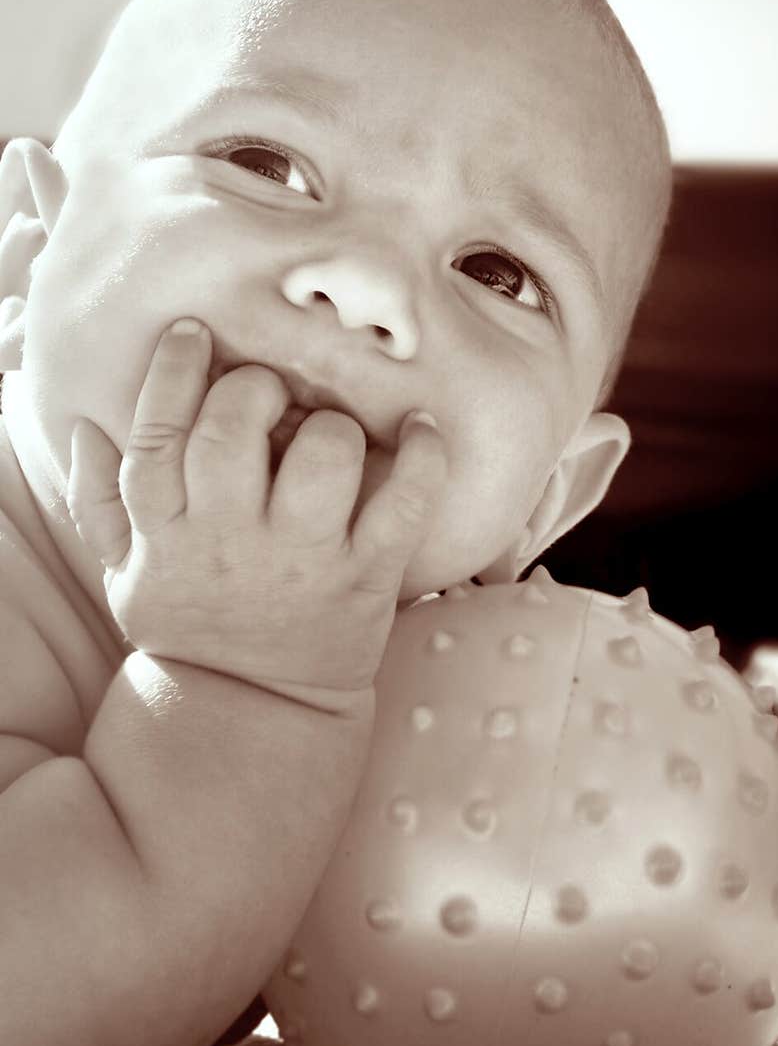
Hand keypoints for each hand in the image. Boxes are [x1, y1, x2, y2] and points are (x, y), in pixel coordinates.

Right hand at [66, 320, 446, 699]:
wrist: (252, 711)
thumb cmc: (190, 628)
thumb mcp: (125, 575)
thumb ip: (101, 504)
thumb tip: (86, 429)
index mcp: (166, 531)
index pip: (158, 433)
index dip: (174, 371)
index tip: (193, 334)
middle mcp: (231, 538)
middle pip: (235, 427)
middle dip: (254, 388)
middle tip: (269, 395)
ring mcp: (303, 558)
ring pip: (322, 454)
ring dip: (331, 427)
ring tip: (329, 435)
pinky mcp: (366, 577)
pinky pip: (404, 503)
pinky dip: (423, 459)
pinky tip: (422, 431)